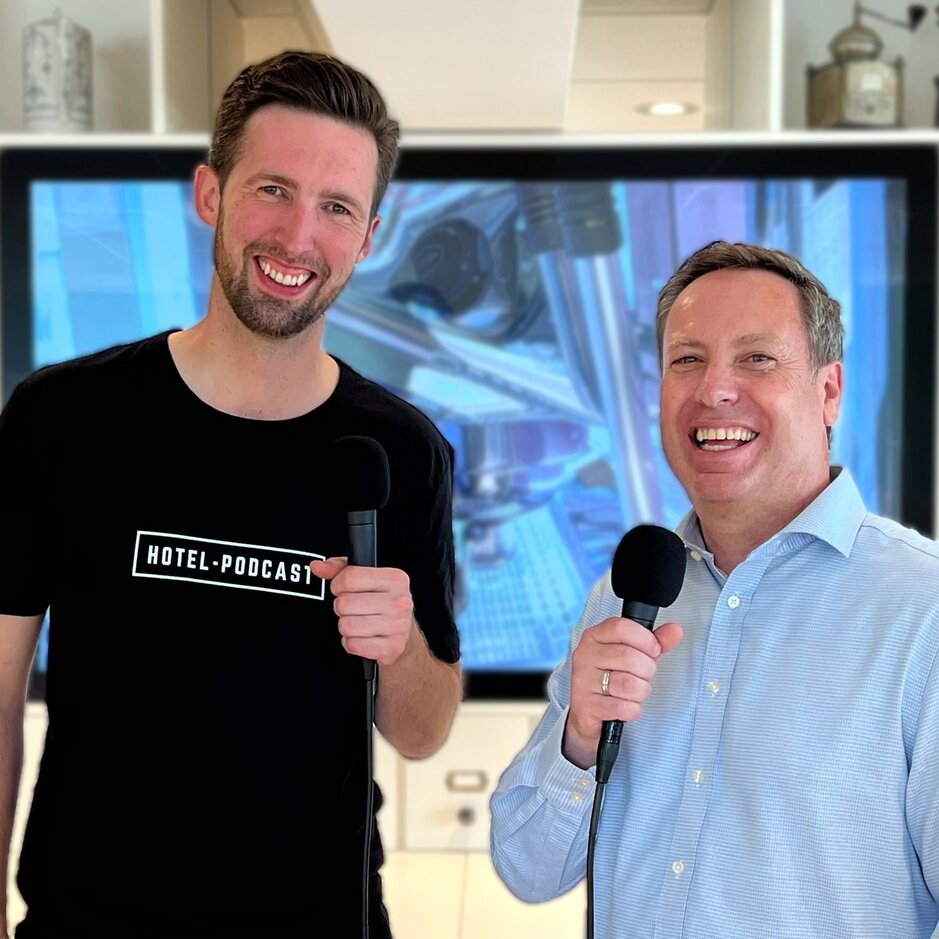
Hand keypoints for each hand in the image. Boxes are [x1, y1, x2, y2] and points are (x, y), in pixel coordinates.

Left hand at [309, 557, 415, 666]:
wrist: (404, 634)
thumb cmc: (382, 601)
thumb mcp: (365, 578)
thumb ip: (339, 569)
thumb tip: (317, 567)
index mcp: (395, 579)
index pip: (349, 578)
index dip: (338, 584)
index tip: (343, 589)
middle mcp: (400, 602)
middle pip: (344, 603)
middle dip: (341, 607)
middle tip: (353, 608)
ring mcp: (397, 626)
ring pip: (346, 626)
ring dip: (345, 626)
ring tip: (358, 622)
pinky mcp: (391, 648)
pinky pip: (352, 645)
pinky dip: (351, 642)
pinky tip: (363, 636)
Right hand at [562, 616, 682, 768]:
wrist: (587, 709)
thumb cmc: (612, 675)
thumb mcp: (634, 653)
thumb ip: (656, 641)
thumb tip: (676, 630)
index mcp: (594, 636)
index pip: (621, 628)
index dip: (646, 640)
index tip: (654, 650)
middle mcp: (585, 655)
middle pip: (629, 657)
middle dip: (647, 670)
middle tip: (643, 675)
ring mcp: (583, 680)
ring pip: (628, 685)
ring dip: (641, 691)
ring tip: (635, 691)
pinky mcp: (586, 705)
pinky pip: (622, 708)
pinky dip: (633, 709)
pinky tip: (627, 705)